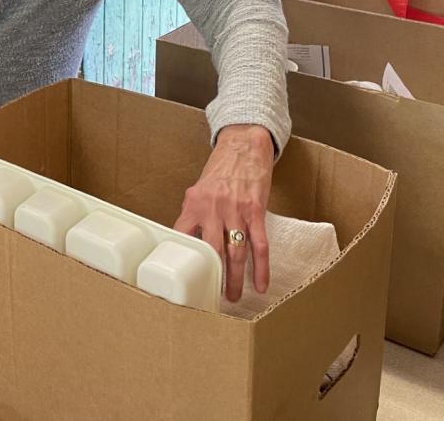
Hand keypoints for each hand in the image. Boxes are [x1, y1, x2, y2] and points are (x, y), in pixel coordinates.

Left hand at [172, 124, 273, 302]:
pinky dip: (261, 268)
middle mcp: (213, 208)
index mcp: (193, 204)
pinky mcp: (256, 211)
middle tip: (212, 298)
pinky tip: (261, 284)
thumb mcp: (199, 190)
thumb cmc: (221, 170)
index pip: (183, 237)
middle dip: (212, 278)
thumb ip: (194, 215)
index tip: (183, 279)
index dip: (183, 260)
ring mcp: (235, 210)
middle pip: (211, 251)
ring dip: (235, 279)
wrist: (243, 145)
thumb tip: (187, 243)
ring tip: (234, 296)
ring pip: (235, 252)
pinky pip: (259, 245)